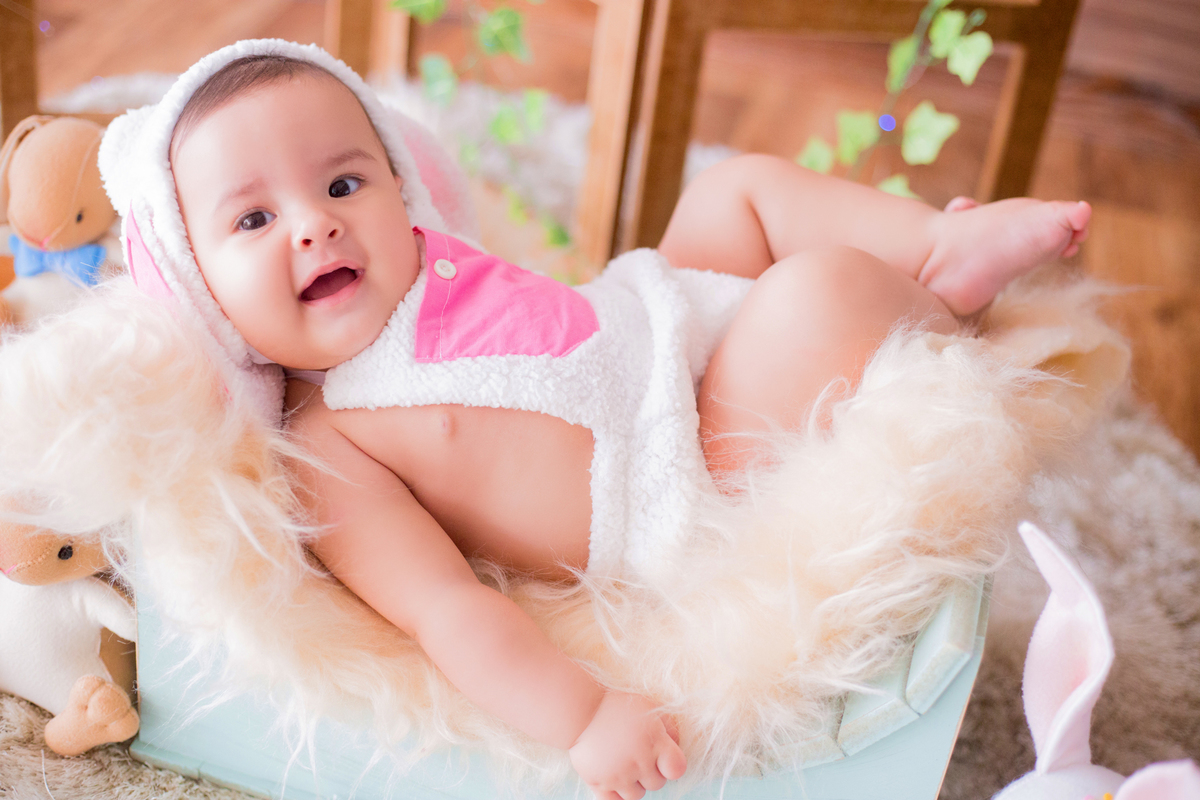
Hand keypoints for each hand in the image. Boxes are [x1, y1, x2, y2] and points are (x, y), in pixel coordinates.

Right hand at [568, 691, 686, 799]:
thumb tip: (676, 744)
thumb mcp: (648, 707)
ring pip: (637, 796)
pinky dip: (616, 795)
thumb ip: (668, 726)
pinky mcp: (598, 783)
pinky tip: (614, 780)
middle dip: (651, 772)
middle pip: (657, 783)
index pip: (677, 769)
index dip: (672, 765)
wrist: (581, 709)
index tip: (664, 758)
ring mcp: (618, 775)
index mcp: (654, 742)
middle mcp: (639, 762)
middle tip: (638, 756)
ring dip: (634, 784)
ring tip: (624, 766)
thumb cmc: (616, 705)